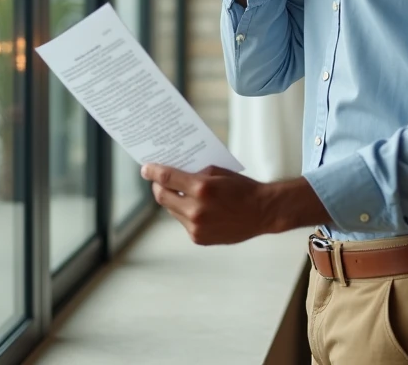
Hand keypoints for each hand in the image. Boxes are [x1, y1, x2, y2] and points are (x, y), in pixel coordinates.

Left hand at [141, 164, 275, 244]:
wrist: (261, 212)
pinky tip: (192, 207)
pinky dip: (184, 213)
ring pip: (171, 210)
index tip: (145, 169)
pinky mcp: (199, 238)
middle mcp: (196, 209)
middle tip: (157, 180)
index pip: (167, 178)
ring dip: (171, 200)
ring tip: (174, 192)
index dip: (153, 172)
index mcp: (201, 188)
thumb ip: (194, 173)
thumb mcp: (218, 171)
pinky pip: (183, 222)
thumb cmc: (242, 188)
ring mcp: (196, 227)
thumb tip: (173, 172)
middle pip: (163, 196)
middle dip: (158, 186)